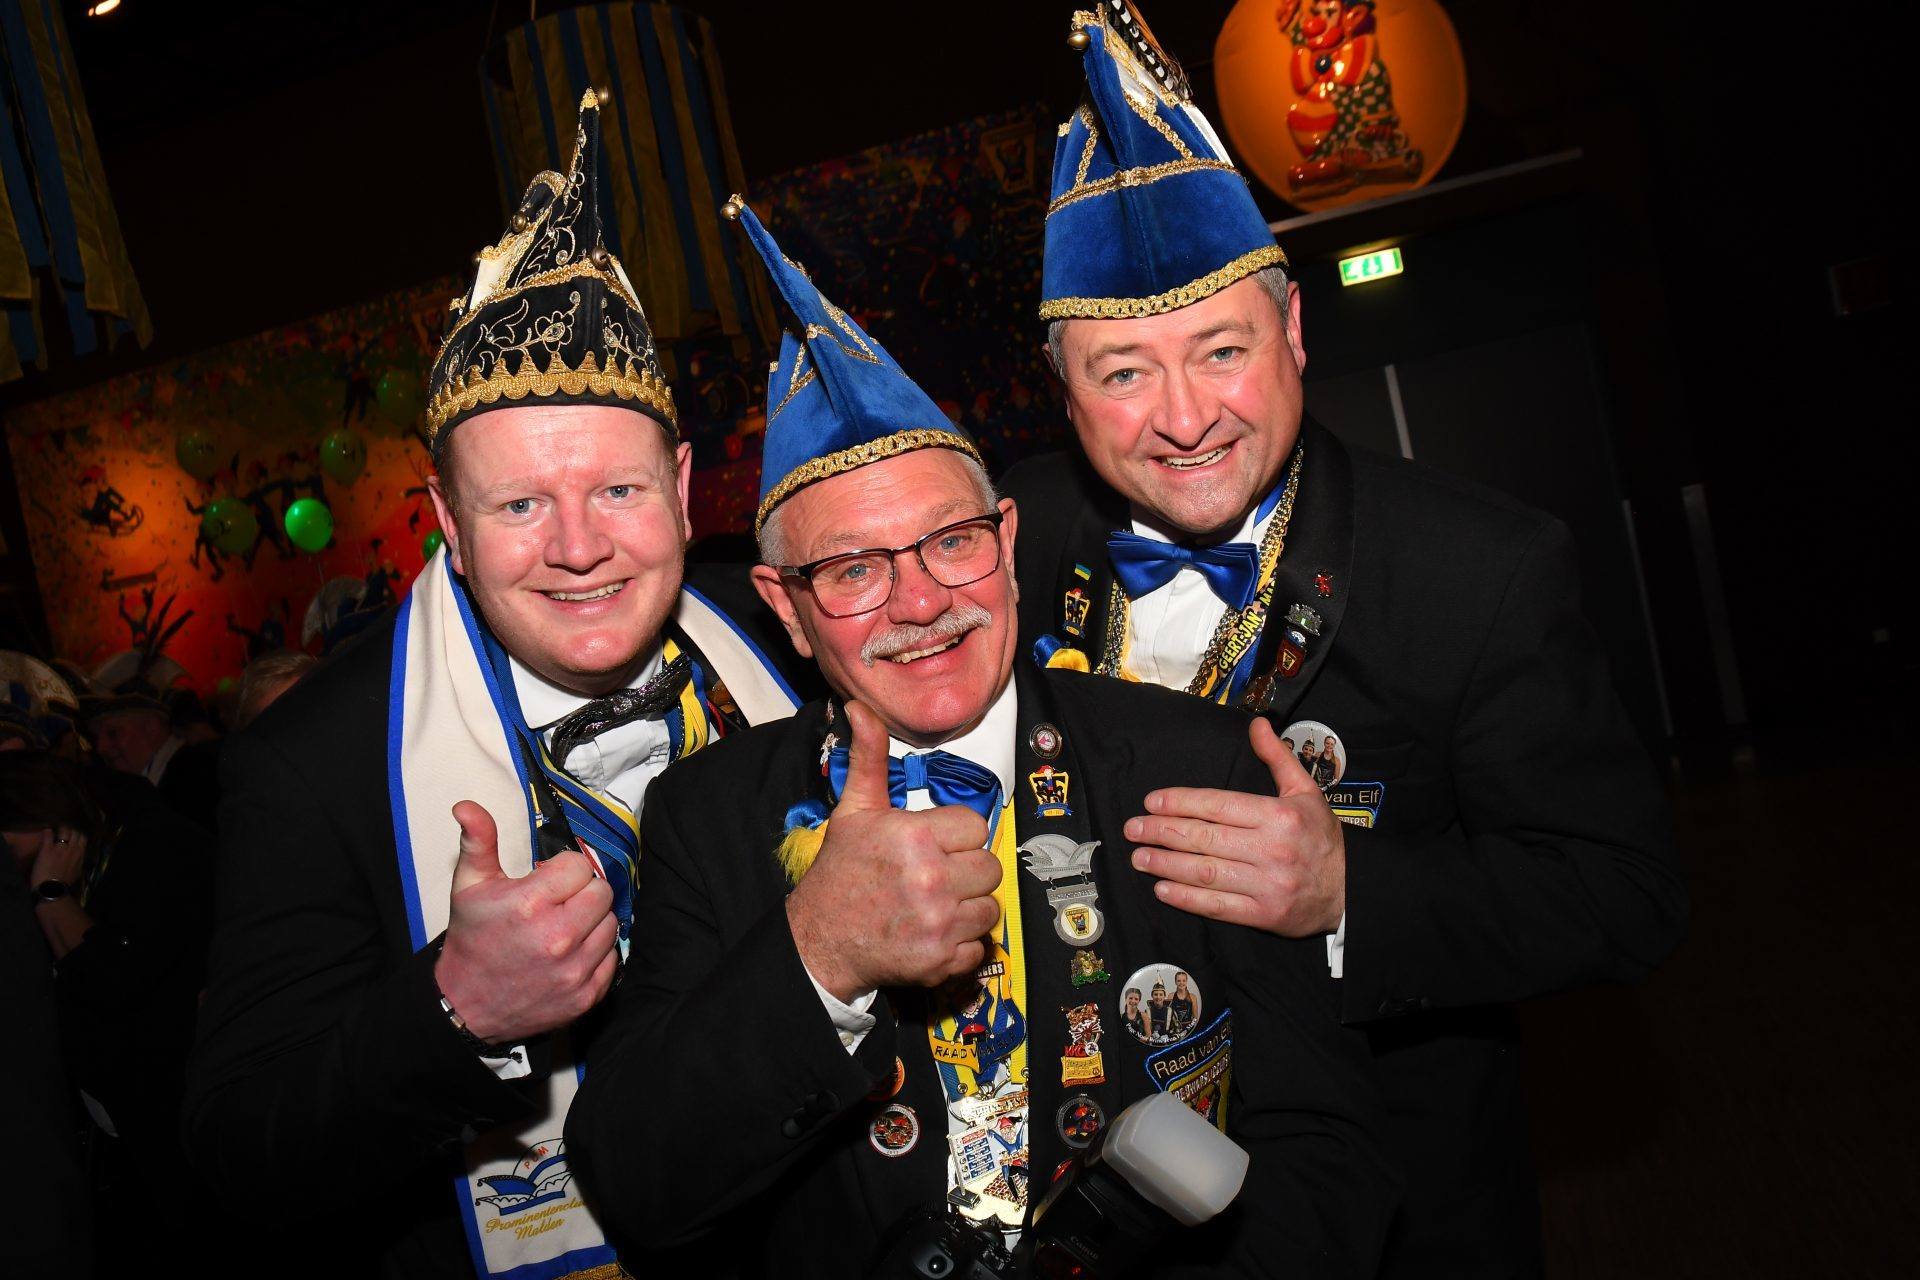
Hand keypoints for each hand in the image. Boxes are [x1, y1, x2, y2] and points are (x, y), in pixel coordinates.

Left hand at [29, 826, 86, 889]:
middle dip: (72, 828)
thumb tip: (80, 859)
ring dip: (61, 828)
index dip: (79, 834)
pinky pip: (49, 835)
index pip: (83, 838)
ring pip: (65, 831)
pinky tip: (46, 830)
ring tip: (57, 827)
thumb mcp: (77, 872)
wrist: (52, 889)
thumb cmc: (65, 883)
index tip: (76, 832)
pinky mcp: (47, 849)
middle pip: (76, 832)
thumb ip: (79, 862)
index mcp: (81, 855)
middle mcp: (73, 849)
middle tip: (66, 828)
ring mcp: (60, 848)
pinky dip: (48, 832)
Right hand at [433, 800, 618, 1044]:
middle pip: (601, 891)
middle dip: (581, 892)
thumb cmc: (472, 939)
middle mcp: (558, 938)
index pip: (580, 866)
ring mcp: (574, 970)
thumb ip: (478, 841)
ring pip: (611, 922)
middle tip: (557, 904)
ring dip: (591, 922)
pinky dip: (596, 953)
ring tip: (562, 928)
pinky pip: (613, 957)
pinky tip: (570, 954)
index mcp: (530, 904)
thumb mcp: (468, 886)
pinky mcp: (587, 995)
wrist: (465, 1006)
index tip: (546, 882)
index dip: (562, 870)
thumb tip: (467, 805)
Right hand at [787, 702, 1000, 1000]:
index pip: (975, 826)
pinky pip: (980, 946)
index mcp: (915, 837)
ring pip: (990, 907)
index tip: (933, 844)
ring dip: (968, 907)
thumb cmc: (841, 871)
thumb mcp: (854, 810)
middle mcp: (932, 879)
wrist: (820, 939)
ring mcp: (940, 922)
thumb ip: (868, 757)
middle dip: (966, 871)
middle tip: (935, 876)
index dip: (956, 835)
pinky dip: (962, 944)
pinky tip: (935, 932)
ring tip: (935, 904)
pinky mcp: (943, 959)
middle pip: (990, 866)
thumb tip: (860, 708)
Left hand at [1125, 717, 1345, 936]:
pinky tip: (1163, 889)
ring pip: (1207, 872)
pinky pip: (1219, 907)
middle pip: (1205, 838)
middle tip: (1133, 829)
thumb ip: (1276, 758)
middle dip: (1163, 832)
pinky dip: (1188, 899)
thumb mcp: (1306, 791)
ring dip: (1167, 865)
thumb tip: (1256, 724)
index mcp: (1278, 815)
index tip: (1151, 802)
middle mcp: (1271, 849)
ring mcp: (1268, 885)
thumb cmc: (1322, 837)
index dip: (1180, 803)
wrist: (1352, 889)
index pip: (1218, 805)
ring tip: (1139, 857)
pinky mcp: (1265, 915)